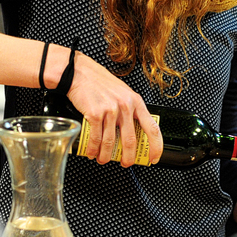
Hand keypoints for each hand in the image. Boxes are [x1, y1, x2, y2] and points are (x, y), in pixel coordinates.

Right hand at [65, 52, 162, 166]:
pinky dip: (93, 149)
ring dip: (106, 156)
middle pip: (131, 140)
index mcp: (136, 102)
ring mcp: (110, 111)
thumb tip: (134, 130)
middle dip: (128, 157)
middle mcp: (125, 106)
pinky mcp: (95, 114)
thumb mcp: (123, 93)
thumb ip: (130, 110)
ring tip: (103, 160)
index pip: (152, 128)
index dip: (156, 146)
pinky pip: (96, 138)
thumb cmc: (100, 83)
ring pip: (111, 143)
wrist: (80, 73)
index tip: (154, 157)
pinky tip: (92, 152)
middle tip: (126, 163)